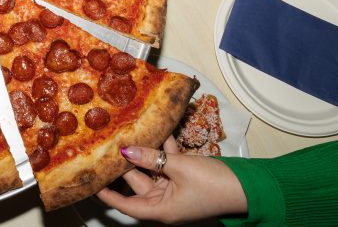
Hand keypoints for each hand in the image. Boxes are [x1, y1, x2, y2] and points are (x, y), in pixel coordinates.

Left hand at [97, 137, 247, 223]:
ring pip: (152, 167)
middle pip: (137, 181)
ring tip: (129, 131)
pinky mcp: (185, 176)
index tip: (91, 182)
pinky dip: (164, 147)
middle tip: (108, 144)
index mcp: (160, 209)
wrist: (245, 186)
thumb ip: (151, 157)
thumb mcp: (178, 168)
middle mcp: (164, 201)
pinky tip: (158, 127)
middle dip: (125, 162)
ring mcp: (175, 188)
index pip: (125, 204)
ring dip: (145, 150)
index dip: (107, 193)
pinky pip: (169, 161)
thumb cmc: (214, 185)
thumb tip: (127, 149)